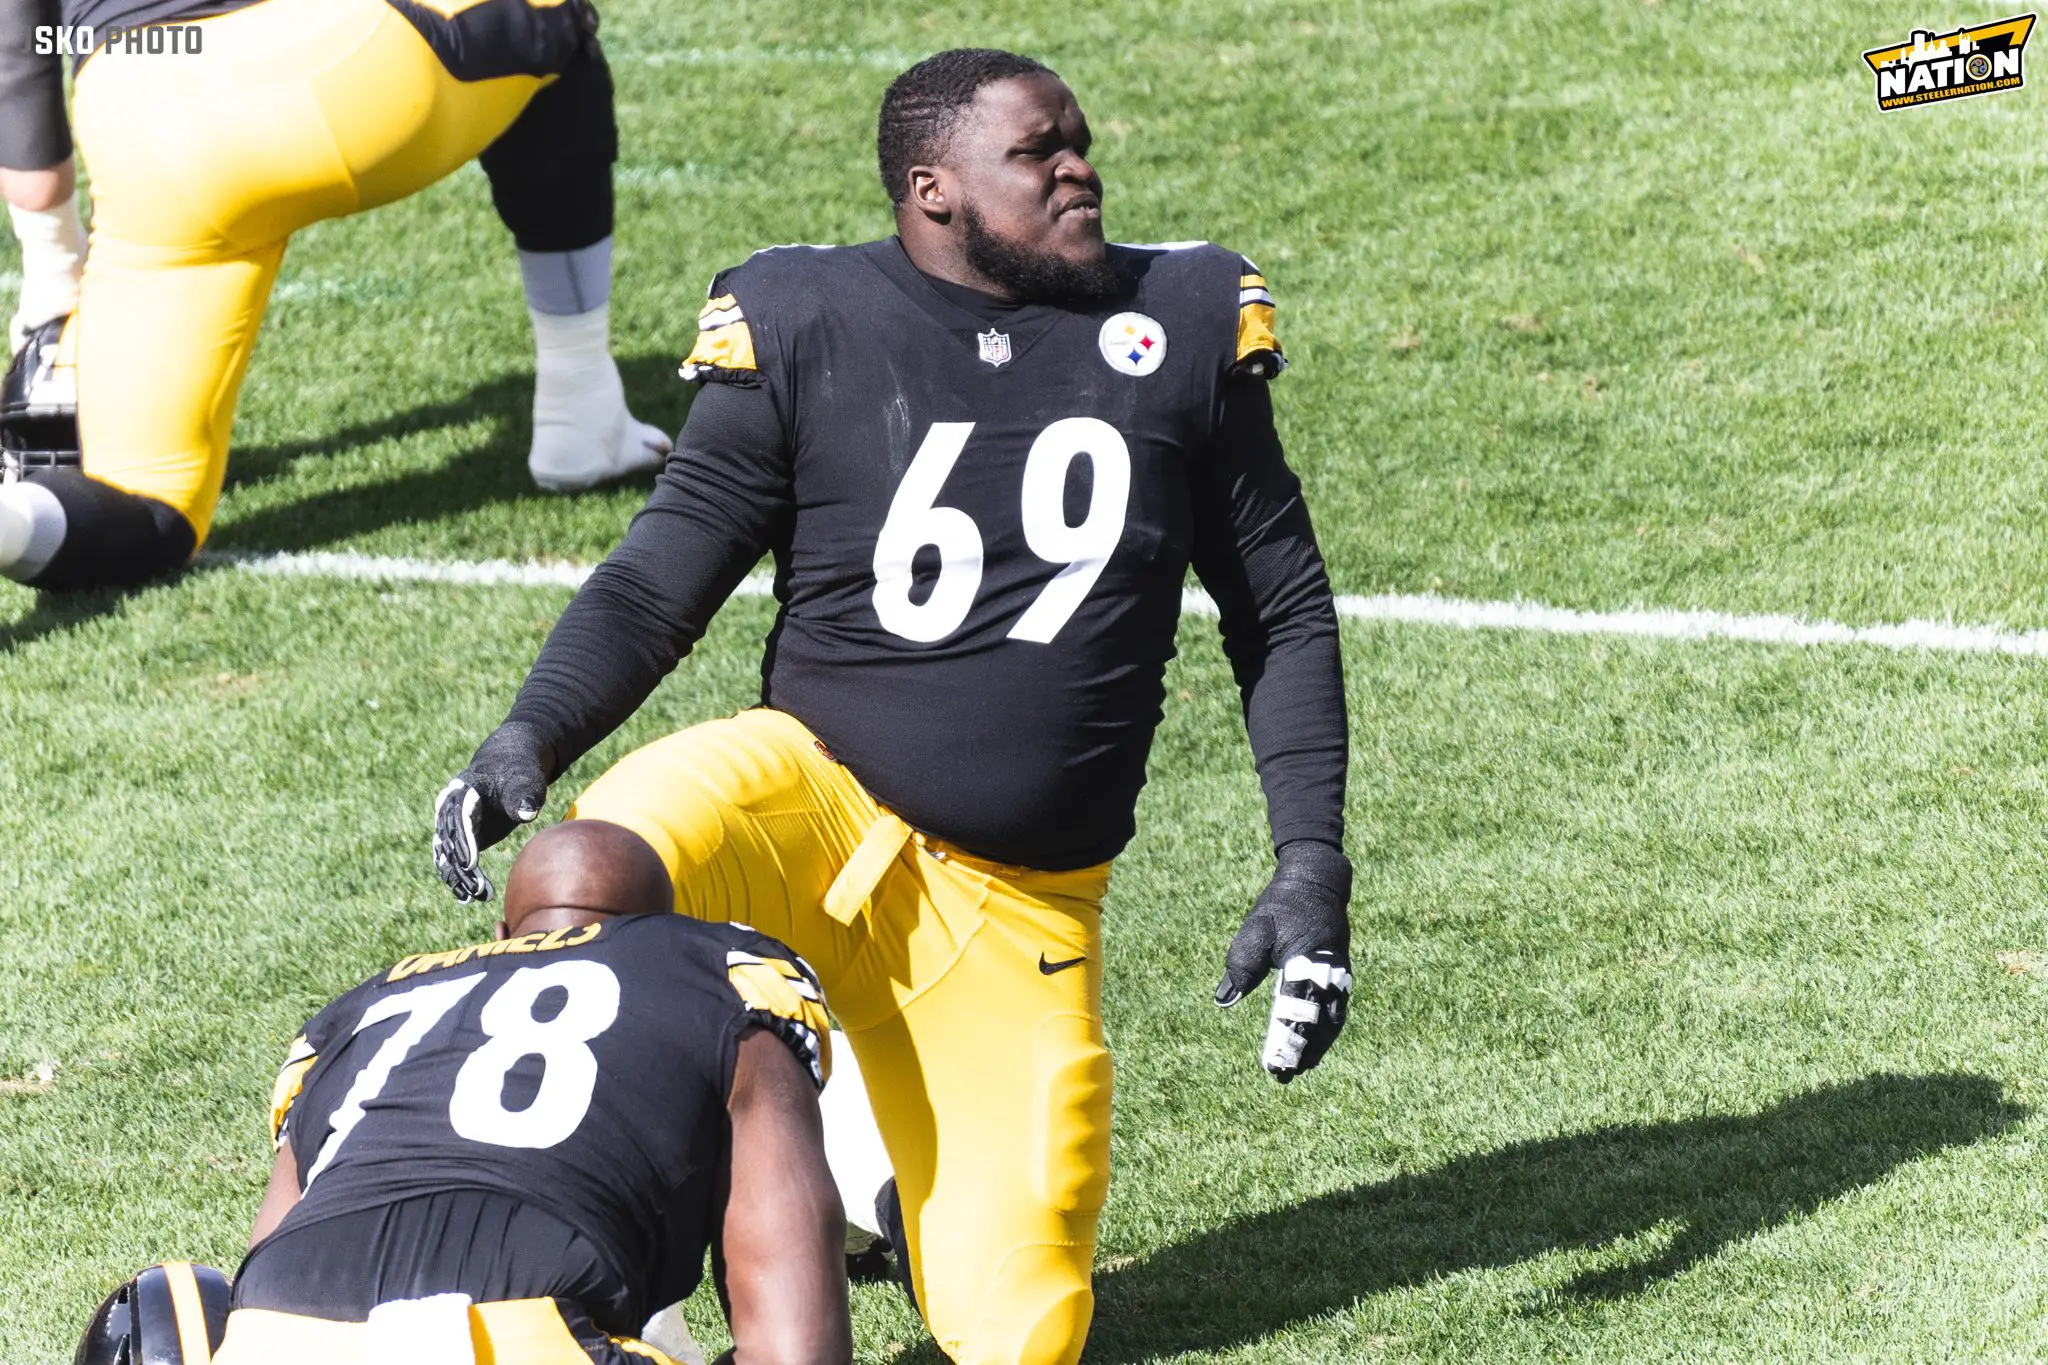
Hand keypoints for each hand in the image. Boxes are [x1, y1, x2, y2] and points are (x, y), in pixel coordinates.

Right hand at [432, 722, 551, 902]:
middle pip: (450, 840)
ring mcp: (454, 825)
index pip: (459, 817)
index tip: (471, 862)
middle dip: (460, 865)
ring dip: (459, 877)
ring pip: (448, 854)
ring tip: (476, 897)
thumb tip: (528, 812)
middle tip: (477, 888)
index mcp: (462, 790)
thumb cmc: (521, 771)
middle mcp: (450, 809)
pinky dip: (460, 878)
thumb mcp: (526, 778)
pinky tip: (468, 898)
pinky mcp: (461, 838)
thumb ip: (526, 793)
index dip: (464, 840)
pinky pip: (455, 860)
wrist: (512, 768)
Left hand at [1214, 839, 1353, 1082]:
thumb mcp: (1256, 930)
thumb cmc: (1282, 905)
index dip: (1287, 1039)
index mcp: (1308, 960)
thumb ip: (1242, 965)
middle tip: (1286, 1074)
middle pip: (1320, 1021)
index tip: (1275, 1062)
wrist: (1316, 879)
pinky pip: (1337, 1007)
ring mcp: (1340, 971)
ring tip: (1302, 1067)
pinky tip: (1315, 1043)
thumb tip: (1223, 1000)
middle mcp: (1330, 970)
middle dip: (1303, 1050)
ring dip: (1318, 1044)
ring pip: (1333, 1018)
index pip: (1297, 1010)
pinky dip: (1327, 1028)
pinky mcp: (1341, 971)